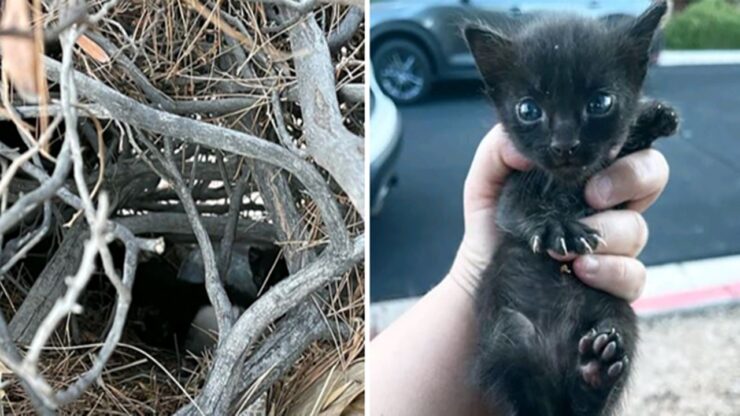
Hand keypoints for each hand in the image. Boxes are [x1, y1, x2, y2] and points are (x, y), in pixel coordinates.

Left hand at [449, 124, 668, 301]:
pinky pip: (635, 275)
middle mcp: (610, 203)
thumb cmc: (491, 223)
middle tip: (591, 195)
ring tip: (562, 248)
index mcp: (587, 172)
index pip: (628, 140)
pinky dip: (610, 270)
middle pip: (653, 174)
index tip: (594, 156)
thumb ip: (499, 148)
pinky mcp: (616, 281)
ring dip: (603, 233)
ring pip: (638, 228)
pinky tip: (579, 269)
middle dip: (631, 178)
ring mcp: (617, 242)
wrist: (481, 277)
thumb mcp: (486, 179)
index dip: (626, 139)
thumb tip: (527, 148)